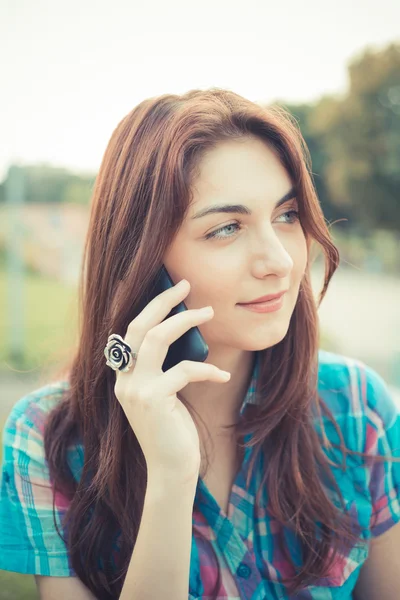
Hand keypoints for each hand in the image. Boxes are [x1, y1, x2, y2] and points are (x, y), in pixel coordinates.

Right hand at [113, 278, 230, 483]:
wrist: (172, 469)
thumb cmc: (174, 429)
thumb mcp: (166, 393)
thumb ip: (165, 366)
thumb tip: (186, 332)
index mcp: (124, 374)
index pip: (130, 330)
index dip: (147, 306)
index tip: (168, 288)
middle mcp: (124, 378)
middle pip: (139, 325)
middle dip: (163, 301)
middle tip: (186, 284)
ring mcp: (134, 388)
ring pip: (156, 339)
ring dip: (185, 321)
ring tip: (209, 311)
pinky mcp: (152, 400)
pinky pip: (183, 371)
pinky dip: (206, 369)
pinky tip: (222, 374)